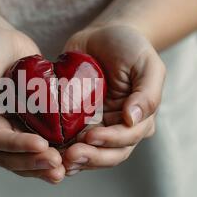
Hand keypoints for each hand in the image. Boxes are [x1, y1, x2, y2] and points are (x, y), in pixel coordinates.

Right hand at [0, 26, 64, 182]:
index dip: (17, 145)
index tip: (41, 145)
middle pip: (7, 157)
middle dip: (32, 162)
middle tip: (57, 163)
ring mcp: (6, 133)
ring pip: (21, 159)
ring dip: (40, 167)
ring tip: (62, 171)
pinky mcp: (23, 128)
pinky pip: (34, 149)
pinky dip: (47, 157)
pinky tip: (66, 163)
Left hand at [62, 25, 165, 174]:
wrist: (102, 36)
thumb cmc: (129, 48)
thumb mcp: (147, 65)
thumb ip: (147, 93)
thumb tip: (132, 120)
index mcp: (139, 119)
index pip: (127, 139)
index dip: (110, 141)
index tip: (90, 136)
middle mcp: (118, 128)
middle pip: (108, 154)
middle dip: (91, 157)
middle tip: (71, 155)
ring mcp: (96, 127)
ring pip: (89, 153)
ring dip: (75, 160)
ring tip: (59, 159)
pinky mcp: (75, 122)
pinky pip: (69, 141)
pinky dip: (61, 150)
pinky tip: (49, 151)